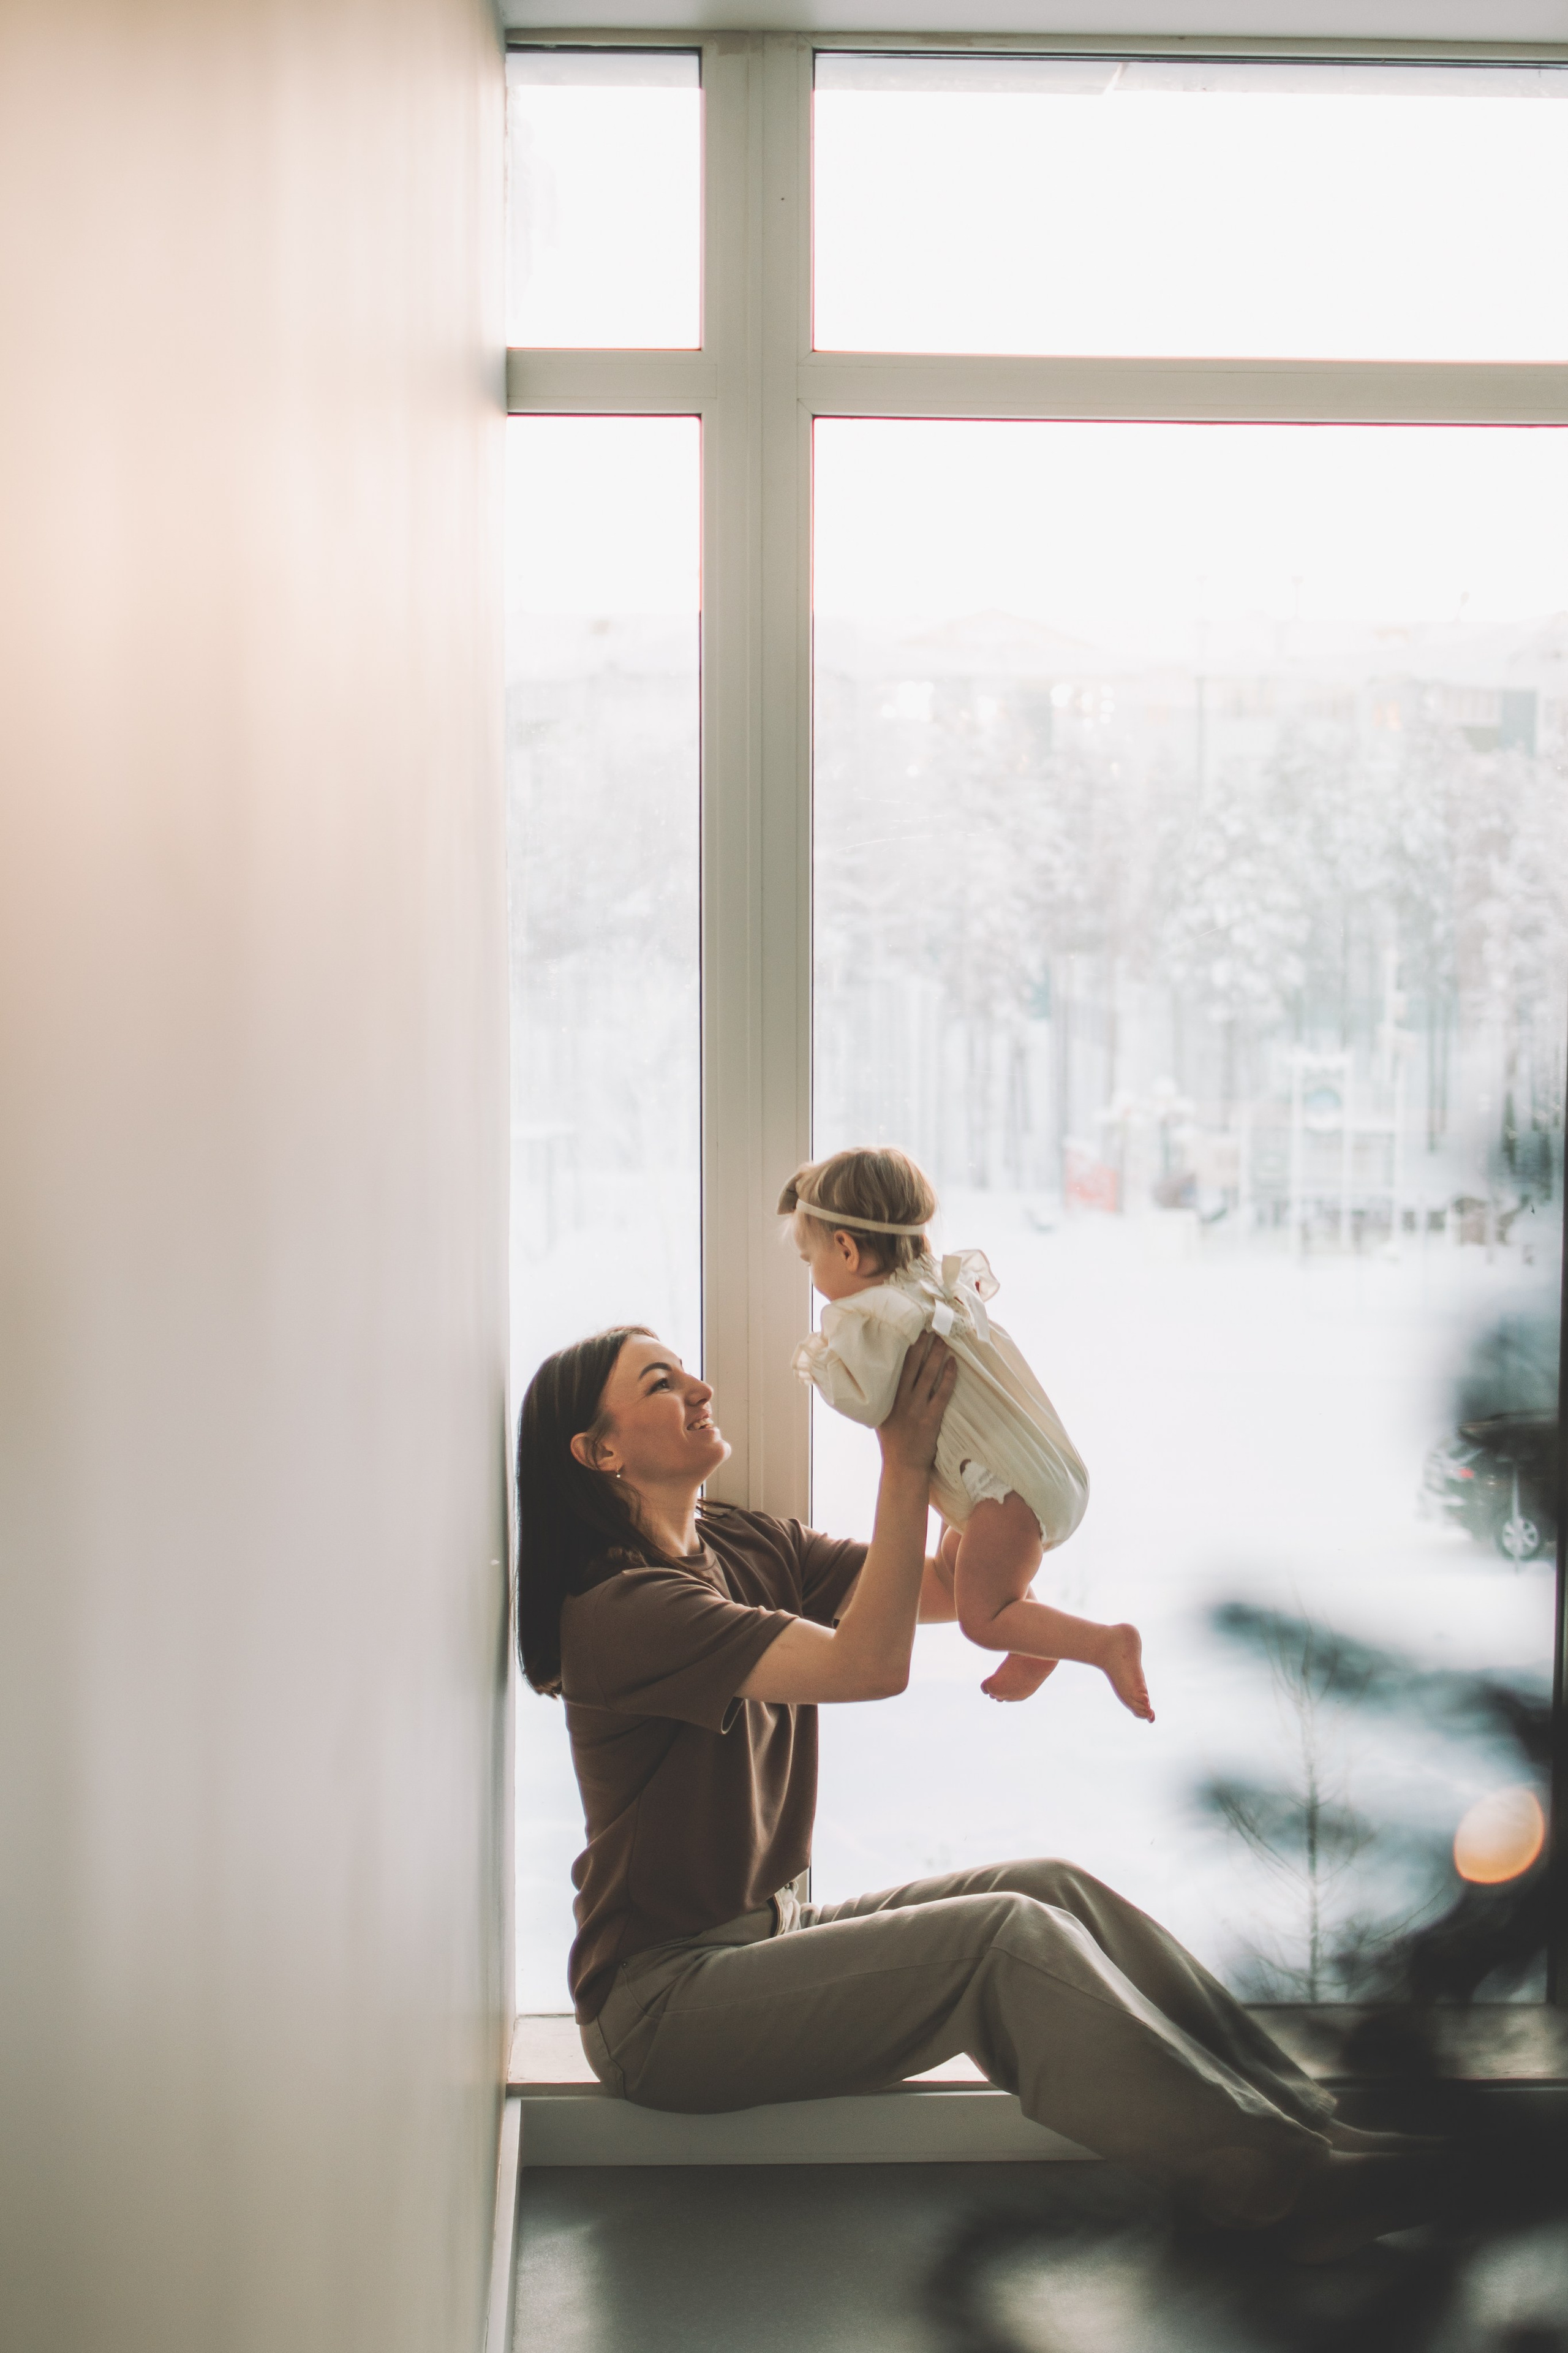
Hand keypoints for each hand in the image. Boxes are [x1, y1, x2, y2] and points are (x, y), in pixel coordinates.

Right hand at [877, 1331, 955, 1476]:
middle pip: (912, 1366)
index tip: (909, 1329)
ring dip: (936, 1356)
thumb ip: (883, 1399)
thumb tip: (882, 1379)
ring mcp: (916, 1409)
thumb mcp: (880, 1417)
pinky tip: (954, 1364)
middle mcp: (900, 1400)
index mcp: (887, 1398)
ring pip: (927, 1376)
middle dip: (921, 1345)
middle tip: (928, 1325)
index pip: (895, 1367)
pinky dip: (949, 1377)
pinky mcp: (931, 1419)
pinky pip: (942, 1394)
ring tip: (943, 1339)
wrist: (903, 1467)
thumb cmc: (893, 1442)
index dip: (903, 1347)